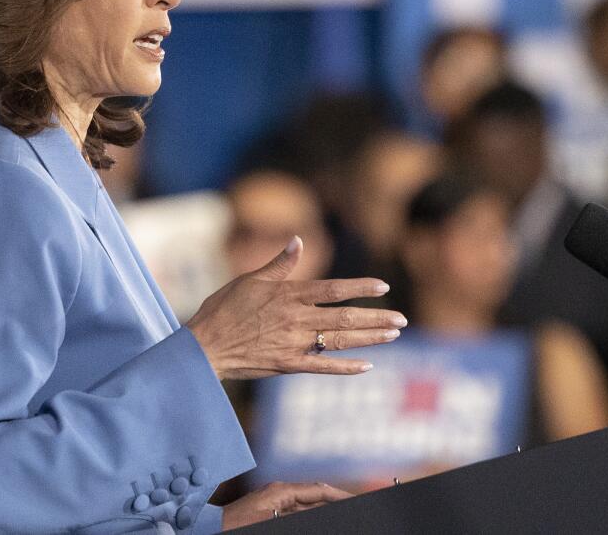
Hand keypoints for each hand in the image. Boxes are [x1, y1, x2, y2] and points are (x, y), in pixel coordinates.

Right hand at [186, 236, 405, 379]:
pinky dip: (346, 367)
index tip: (384, 286)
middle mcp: (296, 319)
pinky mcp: (288, 365)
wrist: (205, 346)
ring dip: (370, 338)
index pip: (333, 289)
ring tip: (393, 335)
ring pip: (340, 340)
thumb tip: (298, 240)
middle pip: (345, 316)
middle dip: (376, 317)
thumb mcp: (249, 279)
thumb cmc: (223, 309)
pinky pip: (324, 368)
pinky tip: (367, 366)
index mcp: (288, 295)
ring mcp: (294, 344)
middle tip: (402, 319)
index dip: (361, 287)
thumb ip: (279, 264)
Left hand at [221, 481, 352, 528]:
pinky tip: (317, 515)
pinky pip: (296, 512)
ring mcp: (274, 503)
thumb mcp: (273, 521)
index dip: (340, 495)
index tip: (357, 500)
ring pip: (307, 506)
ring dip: (322, 508)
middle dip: (334, 502)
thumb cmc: (238, 525)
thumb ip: (300, 515)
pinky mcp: (269, 512)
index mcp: (281, 490)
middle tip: (354, 507)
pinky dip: (308, 514)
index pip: (319, 490)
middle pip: (315, 497)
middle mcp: (280, 493)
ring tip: (340, 510)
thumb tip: (321, 507)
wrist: (209, 529)